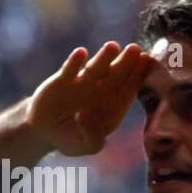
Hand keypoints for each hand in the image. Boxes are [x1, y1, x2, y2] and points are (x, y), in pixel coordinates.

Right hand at [24, 41, 154, 156]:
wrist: (45, 131)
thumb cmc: (71, 139)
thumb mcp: (85, 146)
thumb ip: (92, 139)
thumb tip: (87, 117)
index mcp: (112, 108)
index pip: (128, 91)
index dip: (137, 78)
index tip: (146, 64)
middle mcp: (100, 92)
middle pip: (116, 75)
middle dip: (126, 63)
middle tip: (136, 49)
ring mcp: (82, 84)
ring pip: (96, 69)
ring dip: (104, 58)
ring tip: (113, 46)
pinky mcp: (62, 80)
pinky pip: (70, 69)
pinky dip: (75, 62)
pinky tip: (81, 53)